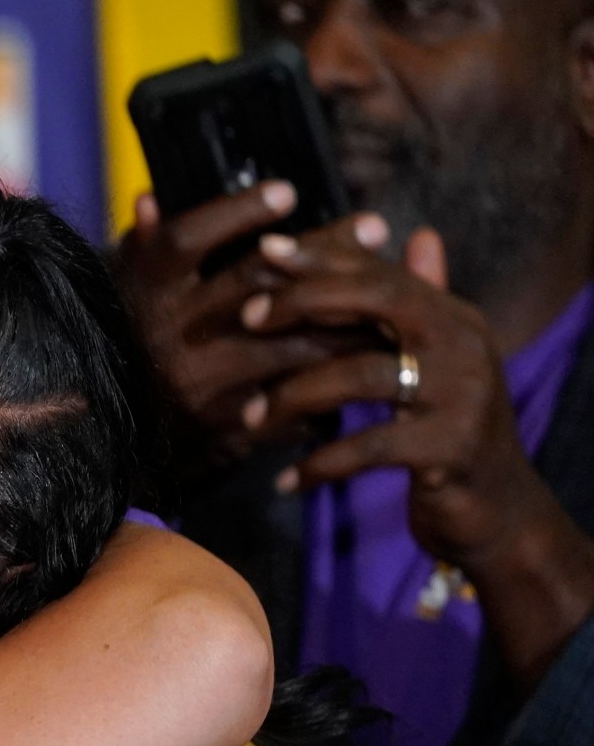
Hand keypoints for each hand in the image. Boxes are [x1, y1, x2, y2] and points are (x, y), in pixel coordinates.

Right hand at [118, 183, 382, 453]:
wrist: (116, 429)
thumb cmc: (132, 339)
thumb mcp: (128, 288)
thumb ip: (143, 244)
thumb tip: (149, 199)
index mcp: (146, 292)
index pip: (187, 241)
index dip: (235, 214)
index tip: (287, 192)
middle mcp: (171, 335)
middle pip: (259, 284)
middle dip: (323, 253)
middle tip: (373, 226)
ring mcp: (203, 381)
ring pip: (295, 340)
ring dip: (351, 314)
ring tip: (391, 286)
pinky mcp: (229, 422)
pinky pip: (300, 392)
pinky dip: (338, 370)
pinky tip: (373, 346)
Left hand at [235, 224, 593, 682]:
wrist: (497, 510)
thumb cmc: (447, 430)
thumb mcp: (437, 362)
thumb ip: (420, 303)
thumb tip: (417, 235)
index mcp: (453, 318)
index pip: (382, 271)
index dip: (323, 256)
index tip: (263, 249)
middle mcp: (464, 344)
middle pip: (378, 300)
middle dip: (306, 302)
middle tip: (248, 317)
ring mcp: (462, 396)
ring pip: (361, 373)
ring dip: (293, 395)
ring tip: (250, 419)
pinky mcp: (450, 449)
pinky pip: (368, 446)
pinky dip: (320, 464)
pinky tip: (285, 481)